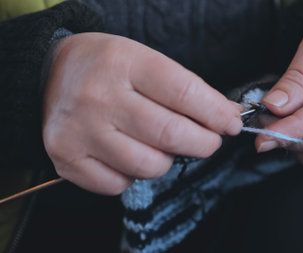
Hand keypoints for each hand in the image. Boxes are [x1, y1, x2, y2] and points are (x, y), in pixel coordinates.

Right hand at [43, 33, 241, 194]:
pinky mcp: (67, 158)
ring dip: (168, 160)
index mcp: (124, 63)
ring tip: (161, 144)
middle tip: (210, 140)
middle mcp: (99, 97)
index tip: (231, 123)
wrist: (52, 73)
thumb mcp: (146, 61)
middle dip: (204, 143)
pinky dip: (134, 174)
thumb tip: (226, 116)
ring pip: (149, 166)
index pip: (185, 93)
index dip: (216, 113)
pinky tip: (129, 154)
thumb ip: (186, 89)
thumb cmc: (109, 67)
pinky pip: (119, 184)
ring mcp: (80, 130)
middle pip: (170, 135)